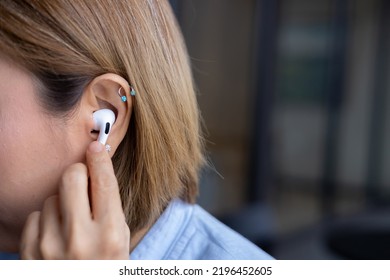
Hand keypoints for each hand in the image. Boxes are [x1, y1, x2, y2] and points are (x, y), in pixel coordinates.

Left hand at [20, 141, 129, 258]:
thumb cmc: (106, 268)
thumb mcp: (121, 239)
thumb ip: (110, 205)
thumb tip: (97, 165)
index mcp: (110, 235)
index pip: (104, 182)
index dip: (100, 158)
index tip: (97, 146)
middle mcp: (80, 239)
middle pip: (72, 177)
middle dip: (79, 174)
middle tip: (84, 182)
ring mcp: (51, 247)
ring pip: (52, 196)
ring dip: (62, 203)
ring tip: (71, 223)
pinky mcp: (30, 253)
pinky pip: (35, 215)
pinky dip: (46, 220)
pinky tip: (56, 234)